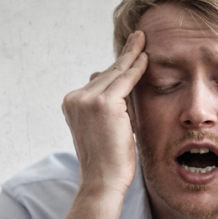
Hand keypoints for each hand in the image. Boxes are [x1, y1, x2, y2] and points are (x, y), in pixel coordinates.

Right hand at [62, 31, 147, 198]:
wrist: (102, 181)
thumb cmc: (107, 161)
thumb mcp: (102, 128)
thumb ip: (106, 106)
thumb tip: (110, 83)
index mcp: (72, 104)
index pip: (98, 81)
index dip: (115, 67)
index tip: (127, 51)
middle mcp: (75, 99)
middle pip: (106, 74)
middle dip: (123, 57)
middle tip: (137, 37)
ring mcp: (87, 100)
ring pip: (115, 75)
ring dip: (131, 57)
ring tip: (142, 39)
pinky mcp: (104, 104)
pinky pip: (125, 81)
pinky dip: (136, 69)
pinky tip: (145, 58)